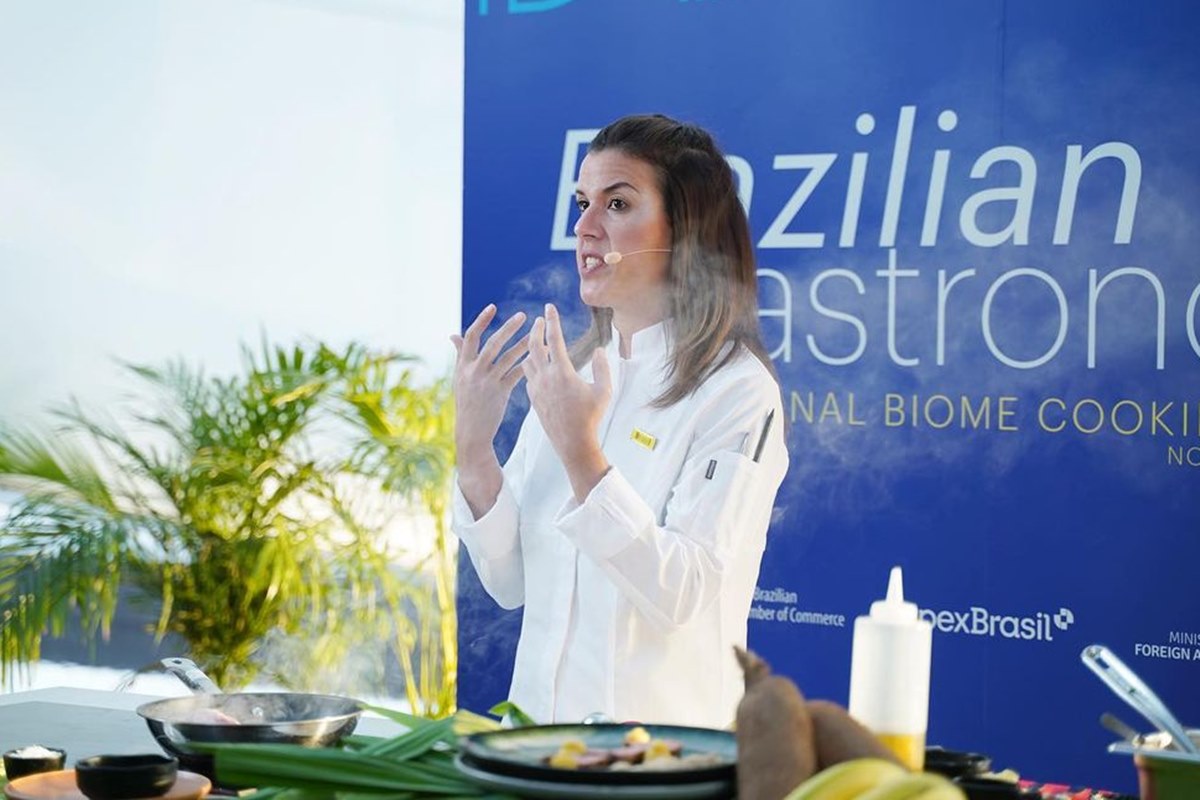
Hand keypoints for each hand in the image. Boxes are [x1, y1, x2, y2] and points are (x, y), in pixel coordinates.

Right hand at [451, 304, 528, 467]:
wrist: (471, 431)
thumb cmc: (466, 401)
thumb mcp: (459, 378)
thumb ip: (460, 355)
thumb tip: (452, 335)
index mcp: (463, 365)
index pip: (470, 337)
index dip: (481, 320)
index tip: (493, 307)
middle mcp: (473, 372)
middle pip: (492, 344)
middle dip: (508, 328)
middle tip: (524, 316)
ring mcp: (487, 382)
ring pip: (508, 358)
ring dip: (523, 344)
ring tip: (536, 334)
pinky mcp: (500, 393)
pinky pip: (516, 374)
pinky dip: (527, 364)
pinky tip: (539, 357)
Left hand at [522, 303, 611, 499]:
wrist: (572, 443)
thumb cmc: (591, 417)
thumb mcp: (604, 391)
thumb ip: (603, 368)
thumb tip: (600, 351)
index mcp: (563, 373)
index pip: (555, 339)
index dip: (552, 321)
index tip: (549, 307)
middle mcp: (546, 378)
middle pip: (534, 345)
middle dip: (535, 329)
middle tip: (538, 320)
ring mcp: (537, 389)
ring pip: (527, 360)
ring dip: (531, 347)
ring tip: (537, 340)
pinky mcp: (533, 398)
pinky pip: (527, 375)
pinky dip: (530, 364)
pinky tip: (535, 363)